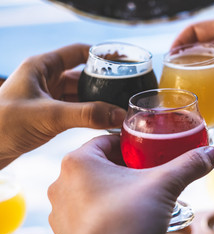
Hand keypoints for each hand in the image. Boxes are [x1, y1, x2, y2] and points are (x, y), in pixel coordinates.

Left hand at [0, 44, 125, 167]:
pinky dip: (88, 114)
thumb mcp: (49, 115)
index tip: (123, 64)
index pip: (78, 52)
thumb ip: (86, 114)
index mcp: (42, 67)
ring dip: (97, 101)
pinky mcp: (46, 115)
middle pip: (82, 75)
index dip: (100, 56)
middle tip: (125, 92)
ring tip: (118, 108)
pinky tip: (102, 120)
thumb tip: (119, 114)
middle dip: (103, 84)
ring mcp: (46, 97)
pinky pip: (74, 110)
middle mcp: (45, 79)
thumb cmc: (3, 125)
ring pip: (79, 95)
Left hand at [48, 134, 213, 233]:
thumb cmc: (127, 223)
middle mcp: (63, 182)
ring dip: (117, 188)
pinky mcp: (66, 229)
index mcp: (79, 162)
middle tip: (149, 173)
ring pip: (95, 187)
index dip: (132, 145)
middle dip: (128, 168)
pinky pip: (88, 208)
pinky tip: (127, 214)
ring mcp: (61, 208)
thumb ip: (188, 164)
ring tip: (140, 195)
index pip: (109, 140)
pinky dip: (107, 206)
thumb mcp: (163, 186)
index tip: (148, 151)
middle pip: (103, 164)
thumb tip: (211, 152)